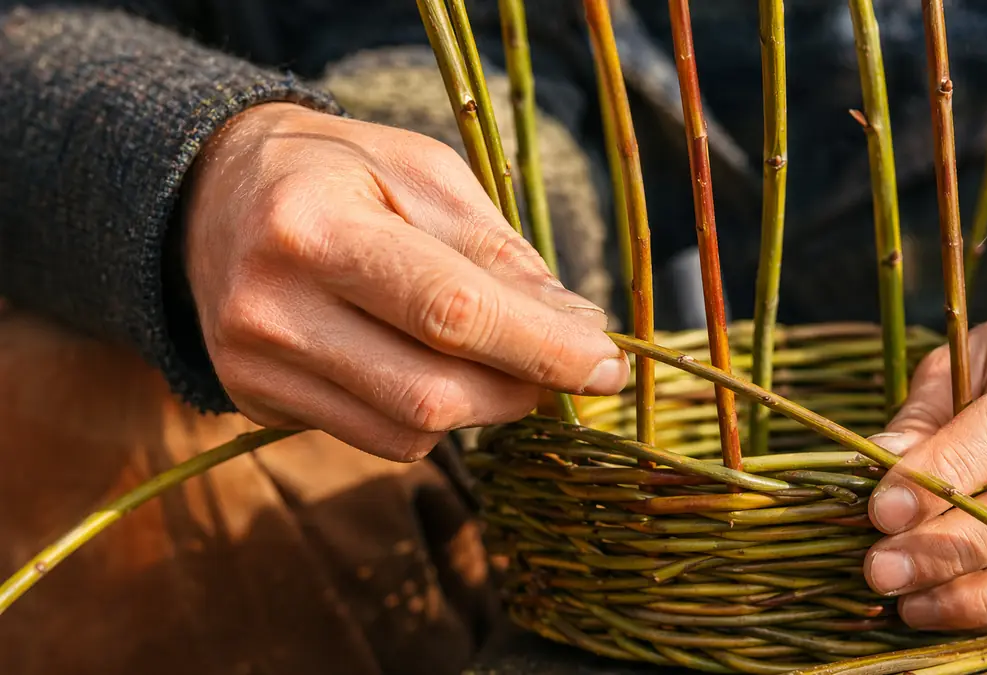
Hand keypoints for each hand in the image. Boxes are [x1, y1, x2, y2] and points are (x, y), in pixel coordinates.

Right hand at [183, 103, 627, 460]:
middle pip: (432, 393)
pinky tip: (440, 369)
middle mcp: (272, 307)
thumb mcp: (424, 174)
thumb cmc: (336, 172)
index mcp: (315, 225)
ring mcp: (255, 366)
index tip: (607, 365)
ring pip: (410, 431)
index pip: (450, 312)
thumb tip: (577, 328)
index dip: (542, 349)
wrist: (212, 195)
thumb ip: (499, 253)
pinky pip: (377, 439)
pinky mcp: (255, 402)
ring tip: (501, 359)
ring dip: (484, 407)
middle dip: (521, 389)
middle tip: (565, 363)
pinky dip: (432, 416)